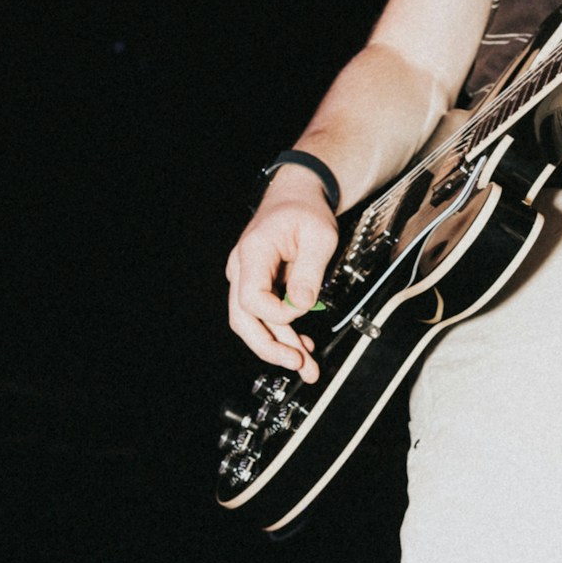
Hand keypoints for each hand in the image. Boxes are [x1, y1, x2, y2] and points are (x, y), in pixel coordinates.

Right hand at [225, 180, 338, 378]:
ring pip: (252, 322)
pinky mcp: (257, 284)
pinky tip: (300, 345)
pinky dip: (281, 333)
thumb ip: (309, 272)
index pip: (251, 299)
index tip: (302, 311)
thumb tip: (300, 304)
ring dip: (278, 346)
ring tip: (306, 366)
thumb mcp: (319, 236)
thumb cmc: (305, 210)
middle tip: (297, 364)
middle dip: (270, 347)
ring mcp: (246, 277)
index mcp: (253, 253)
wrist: (296, 196)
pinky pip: (263, 314)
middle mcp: (241, 267)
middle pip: (242, 319)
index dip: (277, 315)